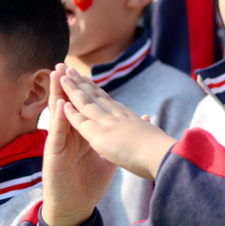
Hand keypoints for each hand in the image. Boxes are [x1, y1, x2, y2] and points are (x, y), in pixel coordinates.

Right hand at [42, 65, 115, 225]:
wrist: (75, 208)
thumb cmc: (88, 184)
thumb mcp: (106, 160)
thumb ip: (115, 144)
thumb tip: (132, 130)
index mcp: (81, 136)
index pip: (82, 109)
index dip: (83, 92)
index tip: (85, 72)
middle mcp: (69, 137)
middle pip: (68, 106)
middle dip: (67, 86)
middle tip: (64, 64)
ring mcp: (59, 144)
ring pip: (58, 115)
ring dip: (57, 94)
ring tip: (56, 74)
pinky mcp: (53, 155)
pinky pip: (55, 134)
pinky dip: (58, 119)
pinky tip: (59, 106)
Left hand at [59, 67, 175, 179]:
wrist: (164, 156)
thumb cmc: (161, 150)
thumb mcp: (151, 134)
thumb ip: (145, 125)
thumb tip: (147, 118)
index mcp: (128, 117)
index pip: (108, 100)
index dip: (96, 89)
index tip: (87, 79)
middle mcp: (117, 115)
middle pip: (95, 95)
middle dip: (82, 82)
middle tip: (70, 69)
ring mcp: (108, 123)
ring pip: (85, 102)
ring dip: (72, 89)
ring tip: (62, 76)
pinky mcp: (100, 135)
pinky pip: (81, 121)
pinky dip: (70, 112)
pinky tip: (60, 103)